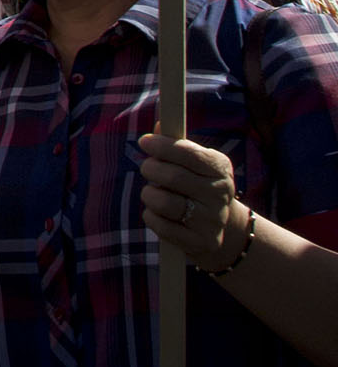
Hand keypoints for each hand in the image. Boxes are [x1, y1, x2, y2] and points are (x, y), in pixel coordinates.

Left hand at [139, 131, 250, 271]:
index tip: (144, 141)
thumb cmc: (198, 185)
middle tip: (147, 167)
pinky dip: (151, 216)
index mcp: (220, 169)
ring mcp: (211, 220)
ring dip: (149, 194)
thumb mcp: (196, 163)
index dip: (164, 146)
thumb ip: (177, 145)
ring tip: (153, 193)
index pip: (190, 153)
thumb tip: (160, 125)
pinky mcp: (199, 242)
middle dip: (151, 168)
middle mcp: (220, 194)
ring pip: (163, 202)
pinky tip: (157, 213)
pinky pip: (160, 225)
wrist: (223, 228)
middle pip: (173, 177)